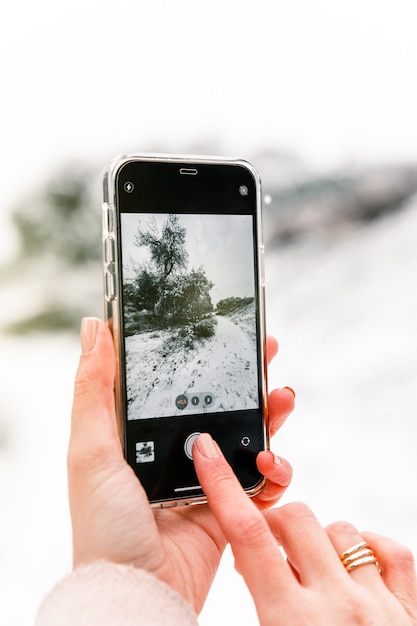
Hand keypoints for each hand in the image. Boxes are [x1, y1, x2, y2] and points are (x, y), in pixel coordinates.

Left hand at [68, 318, 294, 612]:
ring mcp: (205, 479)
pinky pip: (261, 483)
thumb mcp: (91, 451)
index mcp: (143, 435)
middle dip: (247, 378)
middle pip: (220, 405)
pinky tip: (273, 463)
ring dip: (270, 416)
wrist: (139, 591)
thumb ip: (94, 390)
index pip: (178, 384)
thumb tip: (93, 329)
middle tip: (268, 352)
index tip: (225, 332)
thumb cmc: (104, 527)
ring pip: (247, 437)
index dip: (203, 356)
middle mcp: (176, 452)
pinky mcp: (228, 507)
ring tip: (282, 399)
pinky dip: (276, 471)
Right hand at [193, 433, 416, 625]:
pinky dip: (372, 548)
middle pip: (295, 519)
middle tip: (273, 550)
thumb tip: (244, 569)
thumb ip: (253, 611)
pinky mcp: (414, 609)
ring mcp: (380, 606)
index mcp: (290, 623)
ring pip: (342, 530)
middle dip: (276, 522)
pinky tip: (360, 568)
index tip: (208, 453)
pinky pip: (393, 550)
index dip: (222, 488)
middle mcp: (337, 605)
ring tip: (318, 574)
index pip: (248, 537)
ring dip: (322, 541)